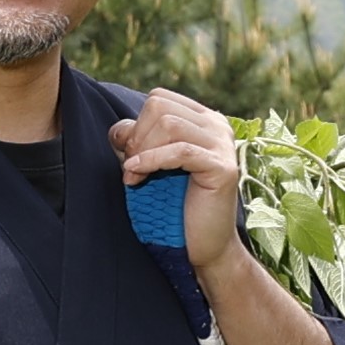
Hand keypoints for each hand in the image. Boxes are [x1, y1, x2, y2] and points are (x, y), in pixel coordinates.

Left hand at [119, 86, 249, 274]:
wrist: (203, 245)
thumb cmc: (175, 207)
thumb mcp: (149, 165)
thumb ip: (135, 141)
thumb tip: (120, 130)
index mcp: (203, 119)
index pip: (159, 98)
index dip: (137, 124)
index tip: (131, 156)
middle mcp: (218, 125)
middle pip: (160, 107)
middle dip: (137, 137)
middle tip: (132, 168)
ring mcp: (224, 145)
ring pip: (169, 124)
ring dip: (142, 151)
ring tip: (134, 177)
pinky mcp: (223, 167)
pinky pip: (179, 150)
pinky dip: (151, 161)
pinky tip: (136, 177)